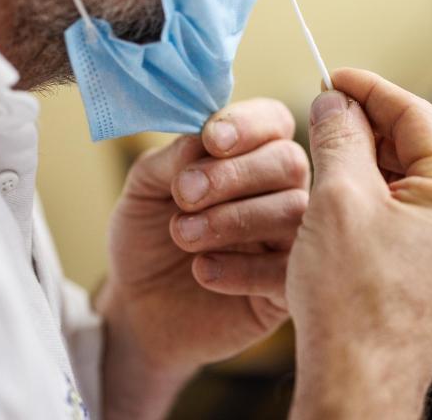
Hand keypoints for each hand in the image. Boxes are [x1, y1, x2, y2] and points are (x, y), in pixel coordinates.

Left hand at [96, 99, 309, 418]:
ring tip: (183, 236)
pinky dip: (243, 269)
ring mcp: (290, 239)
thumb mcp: (144, 191)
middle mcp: (281, 191)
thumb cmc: (148, 239)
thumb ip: (172, 159)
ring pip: (293, 212)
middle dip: (235, 174)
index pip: (273, 121)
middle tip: (183, 195)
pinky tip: (202, 271)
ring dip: (233, 219)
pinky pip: (287, 270)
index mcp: (253, 154)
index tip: (211, 140)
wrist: (138, 310)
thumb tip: (201, 140)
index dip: (249, 125)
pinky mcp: (287, 287)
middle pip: (289, 162)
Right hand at [287, 69, 431, 419]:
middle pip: (422, 147)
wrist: (360, 384)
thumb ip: (340, 136)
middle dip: (371, 127)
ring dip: (373, 164)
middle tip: (326, 116)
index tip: (336, 78)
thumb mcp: (338, 200)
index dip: (370, 90)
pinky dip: (383, 199)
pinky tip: (347, 199)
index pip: (418, 115)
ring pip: (418, 182)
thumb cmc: (353, 304)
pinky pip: (418, 216)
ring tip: (329, 157)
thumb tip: (335, 103)